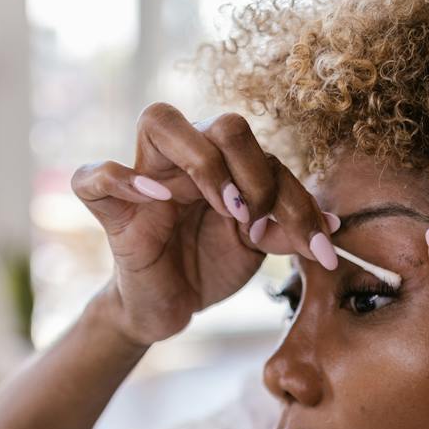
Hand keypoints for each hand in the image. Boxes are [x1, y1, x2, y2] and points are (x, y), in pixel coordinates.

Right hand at [71, 103, 336, 345]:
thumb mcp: (257, 249)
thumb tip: (333, 226)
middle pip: (224, 123)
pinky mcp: (109, 208)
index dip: (298, 199)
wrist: (170, 308)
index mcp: (225, 161)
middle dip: (255, 174)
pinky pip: (95, 175)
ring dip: (203, 163)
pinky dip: (122, 179)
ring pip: (159, 120)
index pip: (268, 154)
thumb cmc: (211, 265)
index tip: (317, 245)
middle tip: (257, 221)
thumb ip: (288, 230)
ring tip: (224, 209)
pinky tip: (157, 200)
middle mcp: (186, 157)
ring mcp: (145, 176)